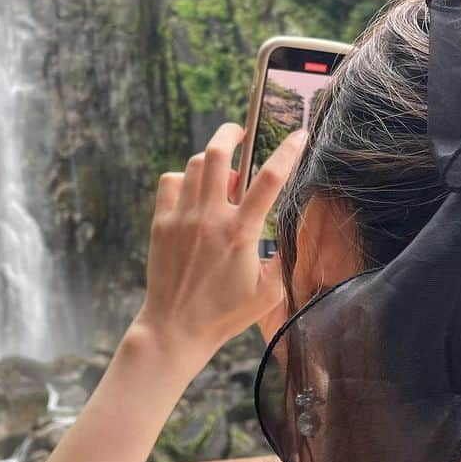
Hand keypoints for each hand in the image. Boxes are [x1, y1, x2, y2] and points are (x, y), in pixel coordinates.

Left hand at [135, 121, 307, 362]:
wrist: (175, 329)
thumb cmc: (225, 314)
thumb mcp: (268, 293)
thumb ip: (284, 259)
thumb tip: (294, 232)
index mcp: (240, 233)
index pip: (270, 179)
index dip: (288, 151)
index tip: (299, 134)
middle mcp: (210, 219)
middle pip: (218, 154)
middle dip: (231, 133)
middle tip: (240, 132)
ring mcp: (182, 218)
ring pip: (194, 164)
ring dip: (212, 160)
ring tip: (221, 176)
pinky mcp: (161, 223)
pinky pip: (170, 182)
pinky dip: (184, 178)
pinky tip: (194, 192)